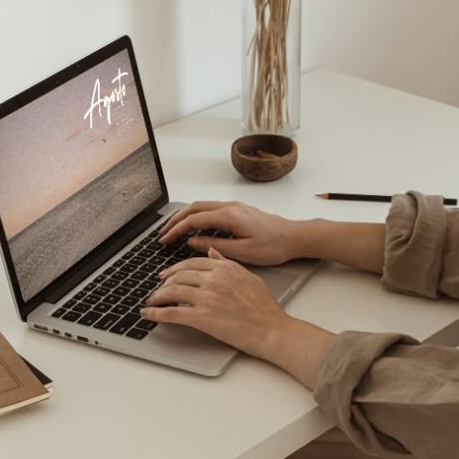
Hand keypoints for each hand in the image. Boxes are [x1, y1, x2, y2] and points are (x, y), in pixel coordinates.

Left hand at [140, 248, 288, 359]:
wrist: (271, 329)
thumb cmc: (265, 307)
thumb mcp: (248, 277)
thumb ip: (227, 263)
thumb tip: (211, 252)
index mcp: (224, 267)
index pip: (191, 262)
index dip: (176, 268)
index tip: (168, 273)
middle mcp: (213, 279)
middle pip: (179, 275)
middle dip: (164, 281)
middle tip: (158, 287)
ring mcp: (206, 298)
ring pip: (172, 291)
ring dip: (157, 296)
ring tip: (152, 301)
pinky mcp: (202, 317)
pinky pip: (172, 312)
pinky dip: (156, 313)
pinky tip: (148, 313)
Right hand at [159, 200, 299, 266]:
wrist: (295, 237)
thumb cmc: (274, 246)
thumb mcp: (242, 252)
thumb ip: (215, 246)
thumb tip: (194, 241)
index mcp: (229, 215)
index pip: (194, 220)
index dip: (176, 230)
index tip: (164, 240)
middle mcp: (230, 206)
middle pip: (194, 208)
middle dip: (175, 220)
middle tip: (162, 234)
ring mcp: (235, 206)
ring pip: (202, 206)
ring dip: (186, 216)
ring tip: (174, 230)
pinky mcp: (239, 210)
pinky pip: (211, 208)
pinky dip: (197, 215)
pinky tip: (194, 227)